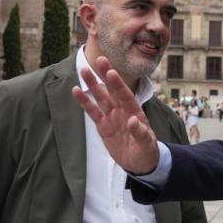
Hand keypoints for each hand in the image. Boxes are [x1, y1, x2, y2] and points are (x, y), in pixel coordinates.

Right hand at [71, 56, 159, 174]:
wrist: (140, 163)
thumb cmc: (147, 151)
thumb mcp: (146, 143)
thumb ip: (140, 132)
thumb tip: (133, 121)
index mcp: (135, 111)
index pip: (125, 95)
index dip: (118, 84)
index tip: (111, 72)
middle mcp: (122, 110)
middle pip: (112, 90)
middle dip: (105, 75)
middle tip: (98, 58)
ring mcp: (112, 117)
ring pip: (100, 98)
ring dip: (92, 85)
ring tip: (83, 69)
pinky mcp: (103, 126)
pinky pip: (92, 112)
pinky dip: (84, 102)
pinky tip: (75, 90)